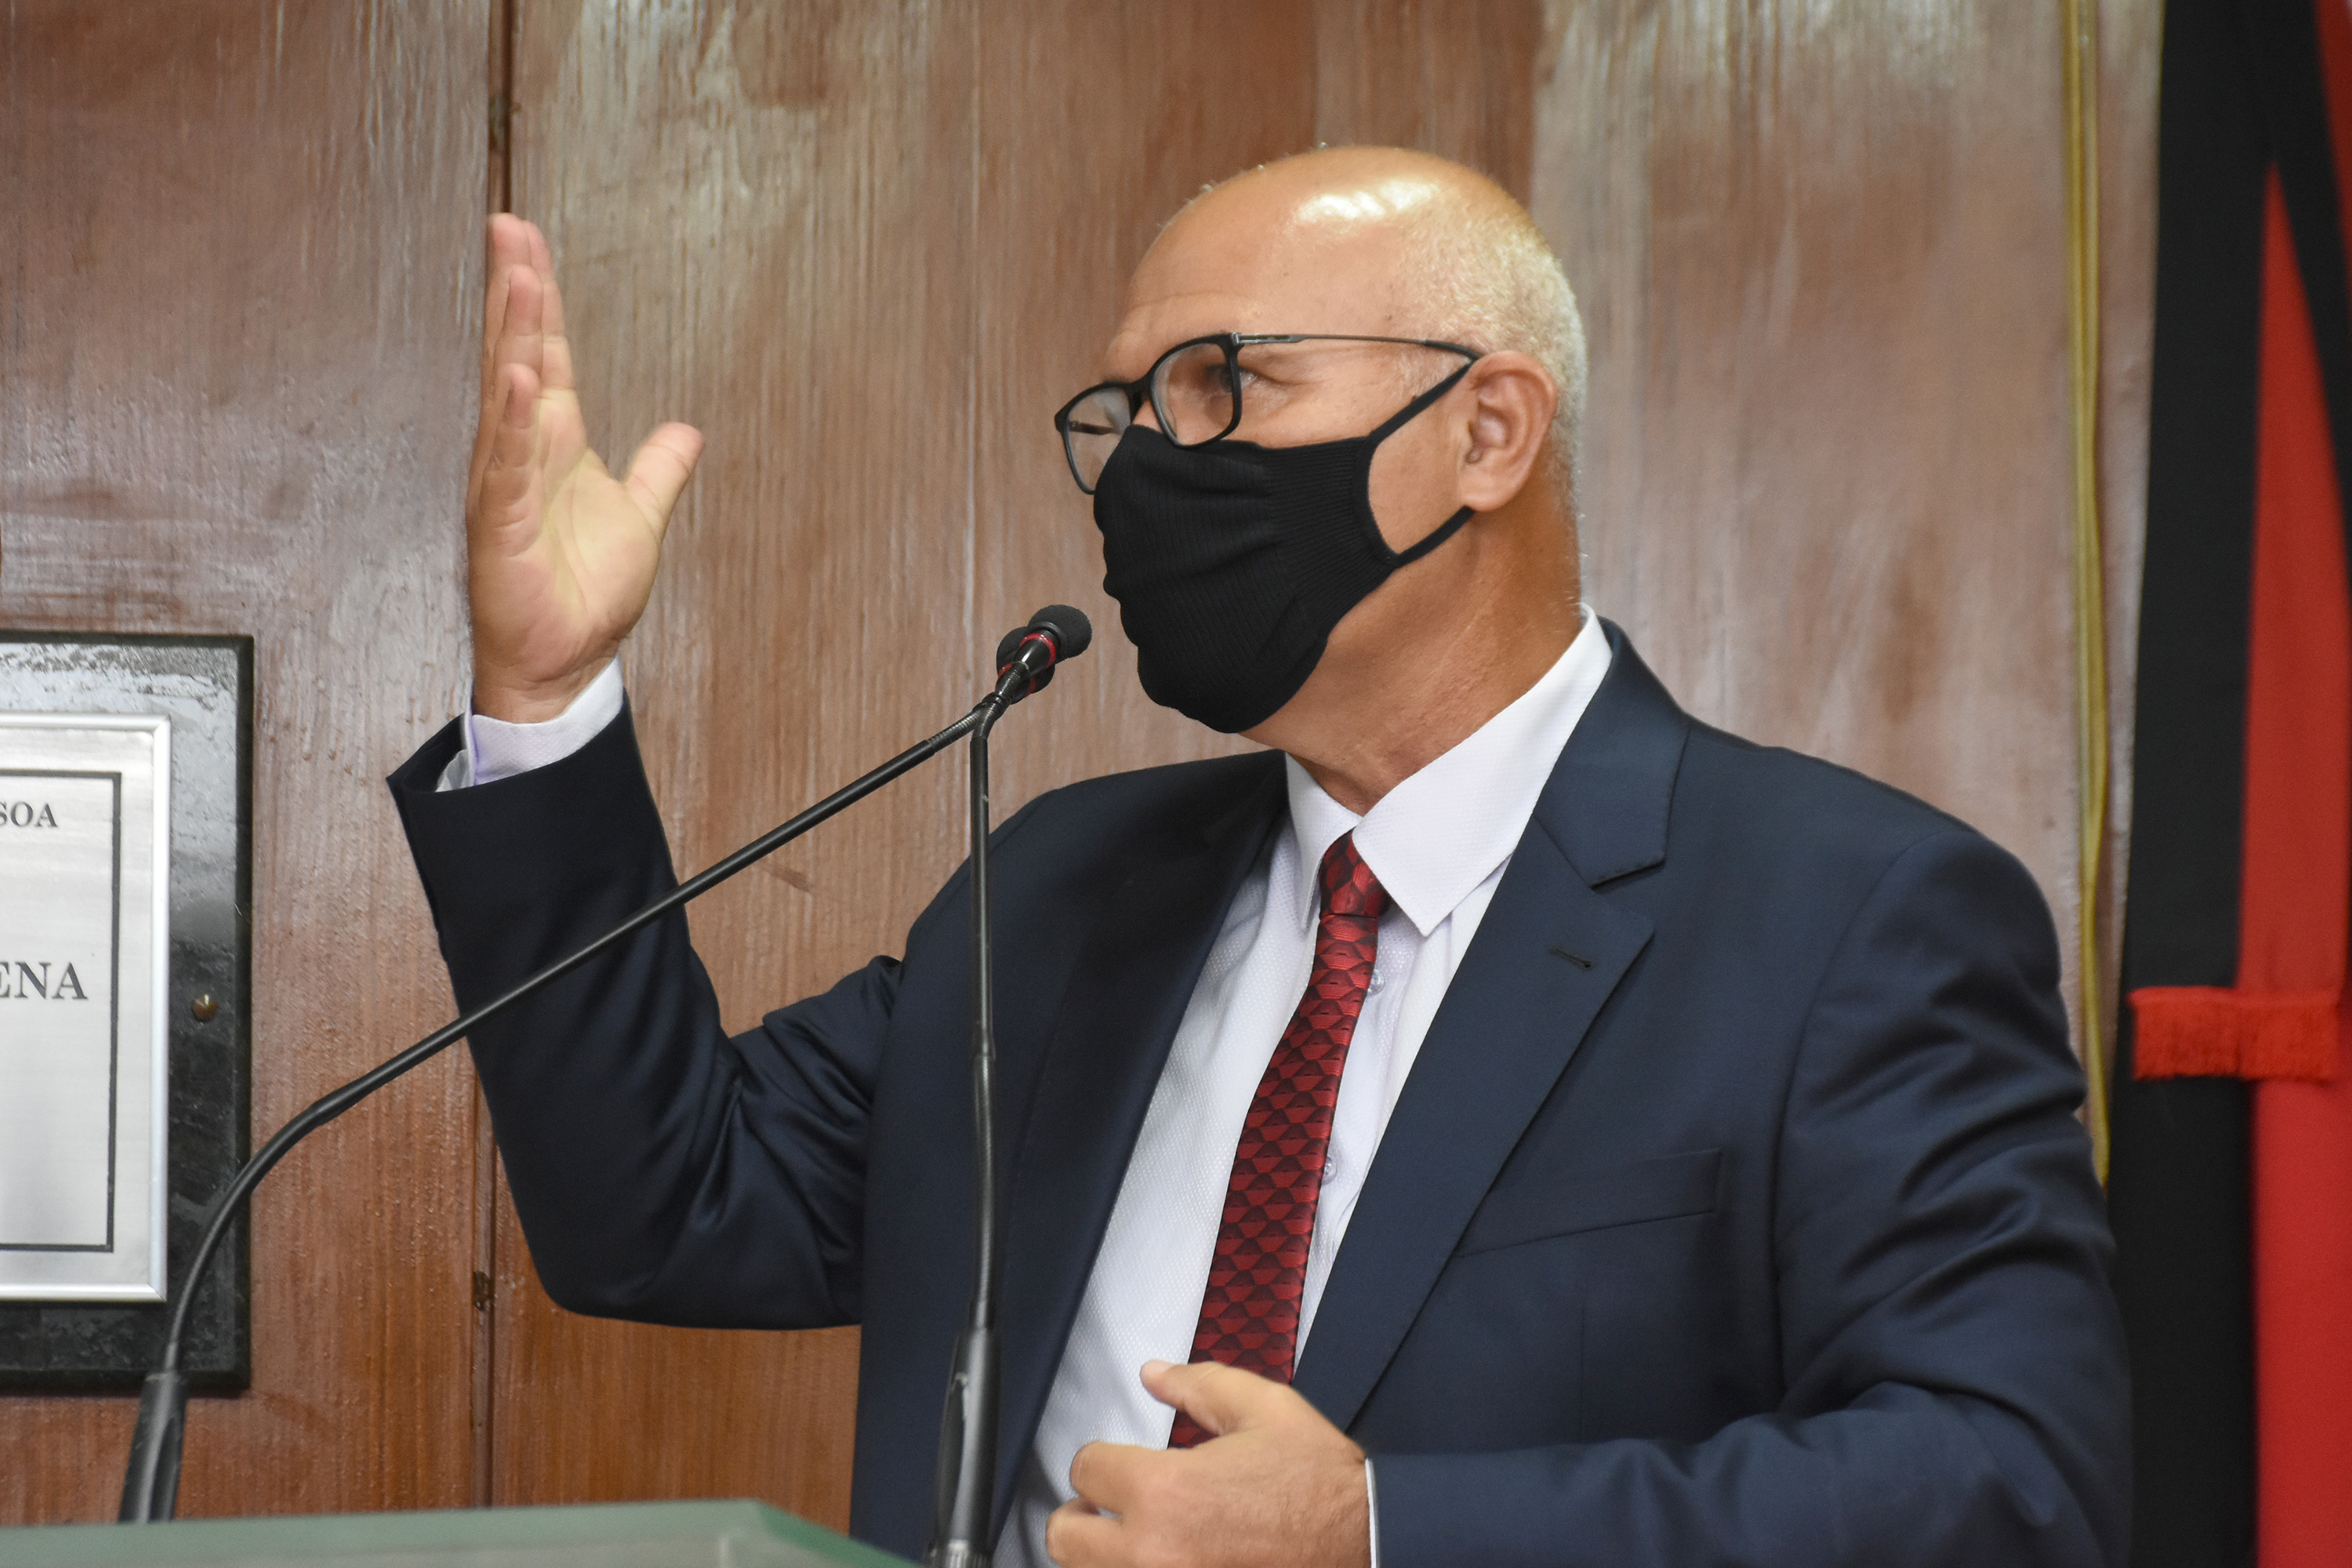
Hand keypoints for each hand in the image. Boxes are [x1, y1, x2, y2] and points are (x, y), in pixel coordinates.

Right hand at [465, 215, 704, 721]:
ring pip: (507, 396)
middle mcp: (522, 454)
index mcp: (553, 443)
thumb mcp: (640, 516)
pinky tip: (519, 379)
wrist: (563, 663)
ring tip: (520, 277)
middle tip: (509, 224)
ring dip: (514, 336)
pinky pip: (507, 466)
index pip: (546, 354)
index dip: (542, 298)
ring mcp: (506, 486)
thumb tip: (686, 432)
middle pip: (517, 354)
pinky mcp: (502, 526)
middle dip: (515, 290)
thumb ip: (659, 469)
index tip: (528, 240)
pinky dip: (514, 423)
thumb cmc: (584, 595)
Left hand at [1046, 1361, 1370, 1567]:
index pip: (1086, 1469)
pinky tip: (1168, 1558)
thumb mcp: (1263, 1410)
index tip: (1122, 1464)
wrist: (1367, 1544)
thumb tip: (1154, 1374)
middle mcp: (1154, 1553)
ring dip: (1105, 1554)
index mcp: (1167, 1491)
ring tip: (1140, 1538)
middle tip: (1112, 1507)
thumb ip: (1197, 1385)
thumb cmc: (1321, 1485)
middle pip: (1065, 1537)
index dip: (1104, 1458)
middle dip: (1084, 1514)